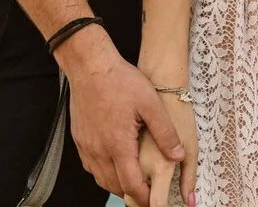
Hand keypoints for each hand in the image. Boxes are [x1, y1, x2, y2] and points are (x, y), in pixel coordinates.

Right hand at [61, 29, 184, 205]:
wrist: (90, 65)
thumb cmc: (119, 80)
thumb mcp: (150, 102)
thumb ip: (165, 132)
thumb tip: (178, 156)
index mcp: (119, 145)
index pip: (132, 186)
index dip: (146, 197)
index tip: (156, 199)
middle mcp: (99, 151)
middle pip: (115, 187)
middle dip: (133, 192)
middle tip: (148, 189)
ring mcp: (87, 146)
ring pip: (101, 179)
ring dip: (117, 183)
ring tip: (133, 177)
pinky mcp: (79, 139)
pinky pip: (91, 166)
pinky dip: (103, 171)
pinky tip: (114, 160)